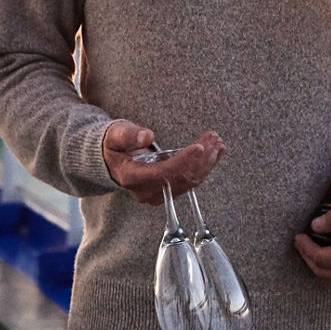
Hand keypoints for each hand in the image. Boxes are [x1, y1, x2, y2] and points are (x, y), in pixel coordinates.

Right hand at [102, 121, 224, 204]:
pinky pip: (190, 181)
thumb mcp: (116, 135)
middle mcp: (146, 191)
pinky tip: (215, 153)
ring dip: (207, 163)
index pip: (164, 173)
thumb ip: (130, 135)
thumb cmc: (114, 145)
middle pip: (181, 178)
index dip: (184, 161)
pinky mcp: (168, 191)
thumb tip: (147, 137)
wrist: (112, 159)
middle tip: (215, 138)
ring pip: (189, 181)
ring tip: (218, 143)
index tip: (200, 146)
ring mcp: (158, 194)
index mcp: (132, 177)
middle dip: (201, 158)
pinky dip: (205, 167)